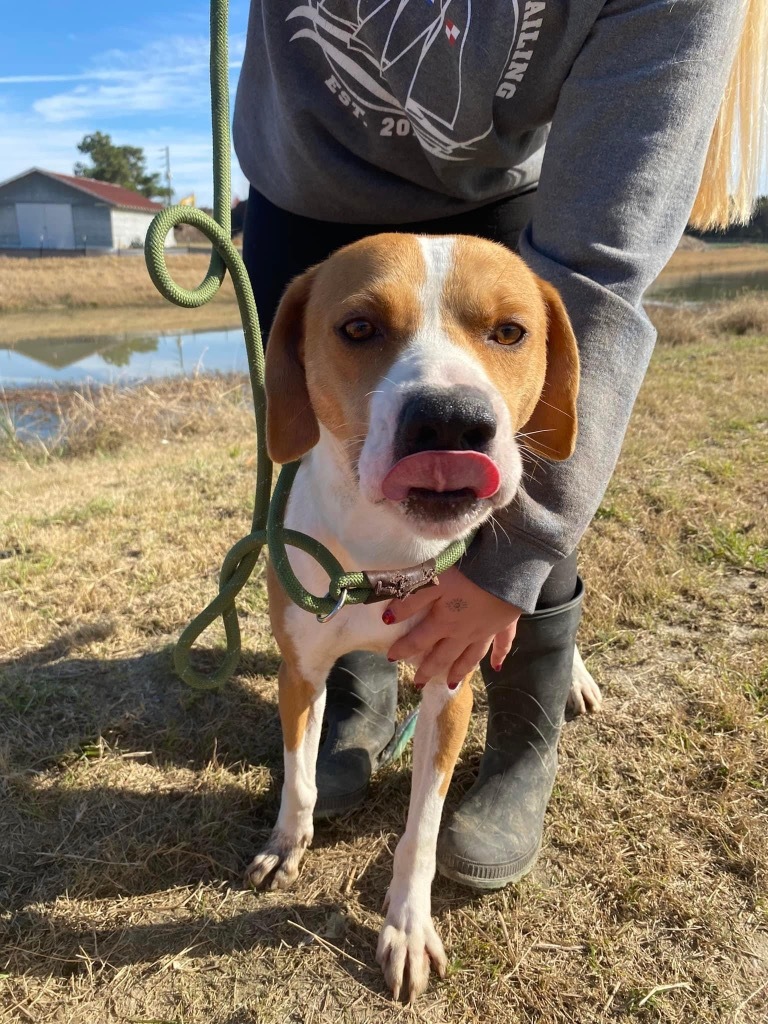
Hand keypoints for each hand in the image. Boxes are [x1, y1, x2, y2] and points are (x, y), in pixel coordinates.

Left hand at [382, 568, 521, 686]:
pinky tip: (497, 667)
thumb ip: (410, 600)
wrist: (507, 568)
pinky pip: (503, 644)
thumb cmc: (466, 572)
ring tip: (452, 684)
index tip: (392, 659)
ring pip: (471, 657)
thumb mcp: (431, 580)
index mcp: (444, 622)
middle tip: (418, 684)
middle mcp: (463, 633)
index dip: (403, 649)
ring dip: (460, 670)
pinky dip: (500, 656)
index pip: (418, 640)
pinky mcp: (505, 623)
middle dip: (429, 670)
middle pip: (444, 656)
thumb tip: (387, 620)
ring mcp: (486, 631)